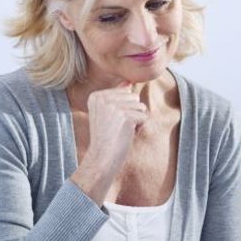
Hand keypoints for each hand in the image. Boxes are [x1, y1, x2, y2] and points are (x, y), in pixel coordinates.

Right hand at [71, 82, 147, 202]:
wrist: (102, 158)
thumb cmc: (106, 137)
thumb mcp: (108, 113)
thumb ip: (117, 96)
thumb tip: (128, 82)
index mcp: (96, 96)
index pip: (125, 92)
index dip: (123, 109)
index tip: (110, 122)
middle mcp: (103, 98)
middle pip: (134, 97)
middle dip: (131, 113)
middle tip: (117, 127)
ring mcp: (114, 106)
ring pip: (141, 107)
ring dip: (136, 121)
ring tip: (121, 131)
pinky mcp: (125, 116)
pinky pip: (144, 117)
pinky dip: (138, 128)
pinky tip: (126, 135)